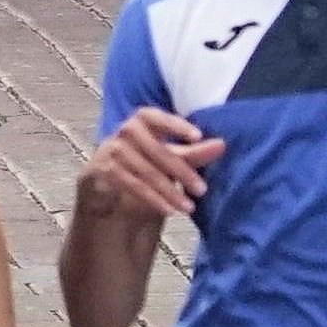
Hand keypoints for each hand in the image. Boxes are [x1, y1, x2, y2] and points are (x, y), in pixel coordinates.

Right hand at [80, 106, 224, 217]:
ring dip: (169, 191)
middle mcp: (125, 131)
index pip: (157, 117)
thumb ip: (195, 151)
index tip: (197, 136)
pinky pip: (132, 185)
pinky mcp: (104, 169)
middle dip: (181, 172)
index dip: (176, 125)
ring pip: (146, 171)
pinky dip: (152, 198)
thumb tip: (222, 145)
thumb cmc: (147, 161)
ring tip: (188, 207)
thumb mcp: (172, 155)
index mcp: (142, 119)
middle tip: (202, 189)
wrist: (108, 181)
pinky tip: (169, 209)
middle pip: (156, 150)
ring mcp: (112, 149)